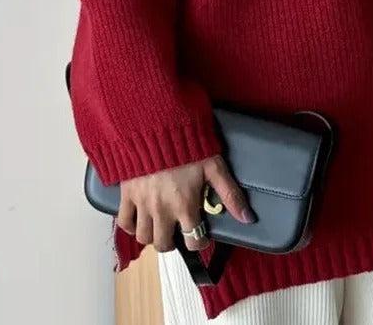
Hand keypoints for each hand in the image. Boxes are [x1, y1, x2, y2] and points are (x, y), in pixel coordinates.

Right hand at [116, 154, 254, 252]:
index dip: (199, 242)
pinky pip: (124, 223)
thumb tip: (248, 218)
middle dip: (173, 243)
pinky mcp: (126, 195)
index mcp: (185, 205)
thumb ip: (230, 194)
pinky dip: (130, 225)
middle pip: (164, 245)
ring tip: (160, 225)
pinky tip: (140, 218)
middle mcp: (162, 210)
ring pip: (143, 238)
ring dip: (152, 235)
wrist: (156, 126)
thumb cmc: (188, 144)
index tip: (200, 235)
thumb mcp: (214, 167)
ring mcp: (142, 204)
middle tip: (178, 231)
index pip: (193, 240)